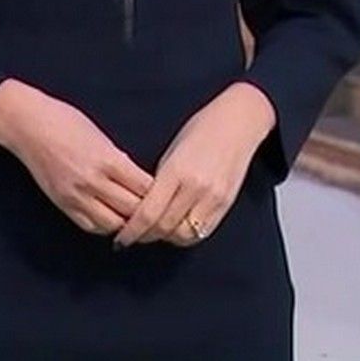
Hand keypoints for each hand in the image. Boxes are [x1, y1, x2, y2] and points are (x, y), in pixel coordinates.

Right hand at [0, 80, 153, 235]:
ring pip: (113, 224)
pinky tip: (113, 220)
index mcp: (108, 159)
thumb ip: (119, 160)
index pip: (145, 188)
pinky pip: (90, 226)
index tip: (169, 196)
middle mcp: (93, 181)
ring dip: (127, 224)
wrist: (27, 124)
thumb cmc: (65, 120)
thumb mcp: (100, 135)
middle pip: (132, 210)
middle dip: (149, 214)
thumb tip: (139, 180)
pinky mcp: (62, 204)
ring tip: (137, 220)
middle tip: (160, 215)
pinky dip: (106, 227)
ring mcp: (76, 196)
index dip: (160, 195)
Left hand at [114, 82, 276, 247]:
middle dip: (145, 236)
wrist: (238, 123)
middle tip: (134, 236)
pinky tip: (177, 228)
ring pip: (183, 235)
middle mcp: (196, 187)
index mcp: (176, 171)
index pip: (149, 213)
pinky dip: (186, 235)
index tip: (121, 237)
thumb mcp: (172, 152)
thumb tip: (143, 209)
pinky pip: (202, 232)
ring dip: (166, 237)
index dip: (132, 230)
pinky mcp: (226, 204)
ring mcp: (214, 198)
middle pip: (165, 228)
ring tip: (155, 232)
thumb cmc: (201, 130)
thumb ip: (159, 182)